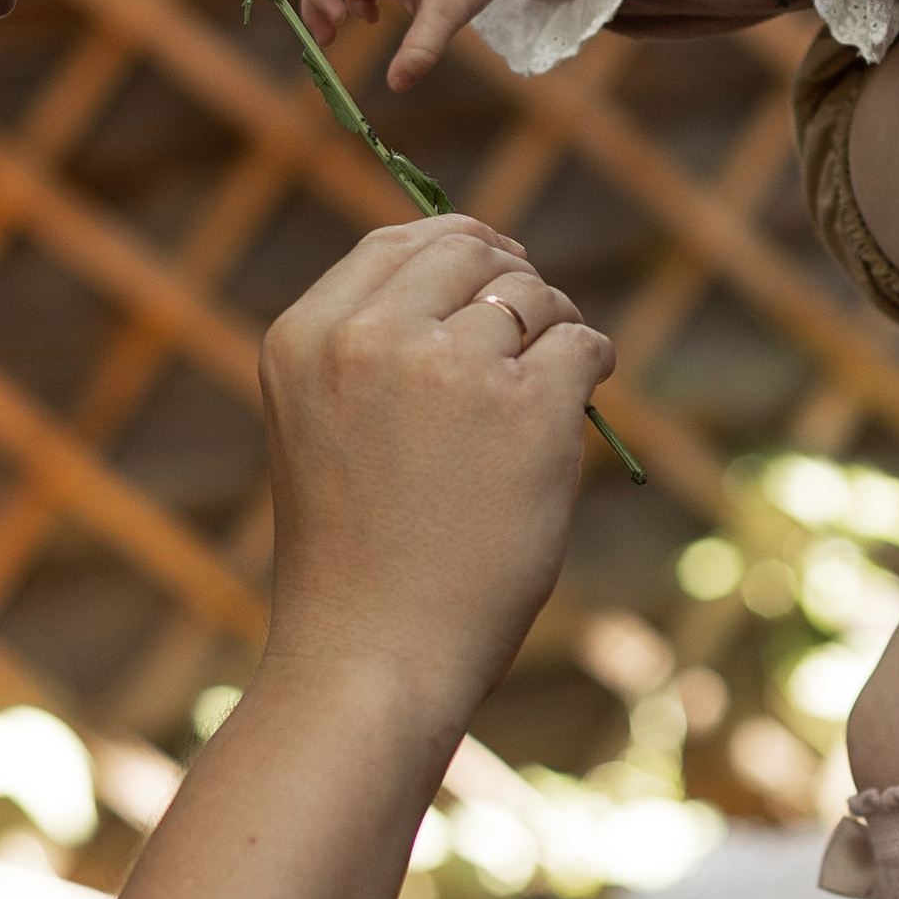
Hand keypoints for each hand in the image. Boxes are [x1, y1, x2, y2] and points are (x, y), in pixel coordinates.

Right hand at [262, 215, 615, 721]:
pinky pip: (584, 343)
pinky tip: (581, 402)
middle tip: (534, 331)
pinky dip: (593, 363)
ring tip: (544, 393)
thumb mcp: (325, 426)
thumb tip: (482, 269)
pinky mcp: (527, 406)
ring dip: (554, 330)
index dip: (457, 247)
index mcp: (305, 337)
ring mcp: (450, 367)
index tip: (495, 266)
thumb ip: (375, 346)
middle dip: (511, 282)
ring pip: (533, 295)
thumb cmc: (356, 558)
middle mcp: (370, 337)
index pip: (395, 242)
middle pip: (470, 253)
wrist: (375, 655)